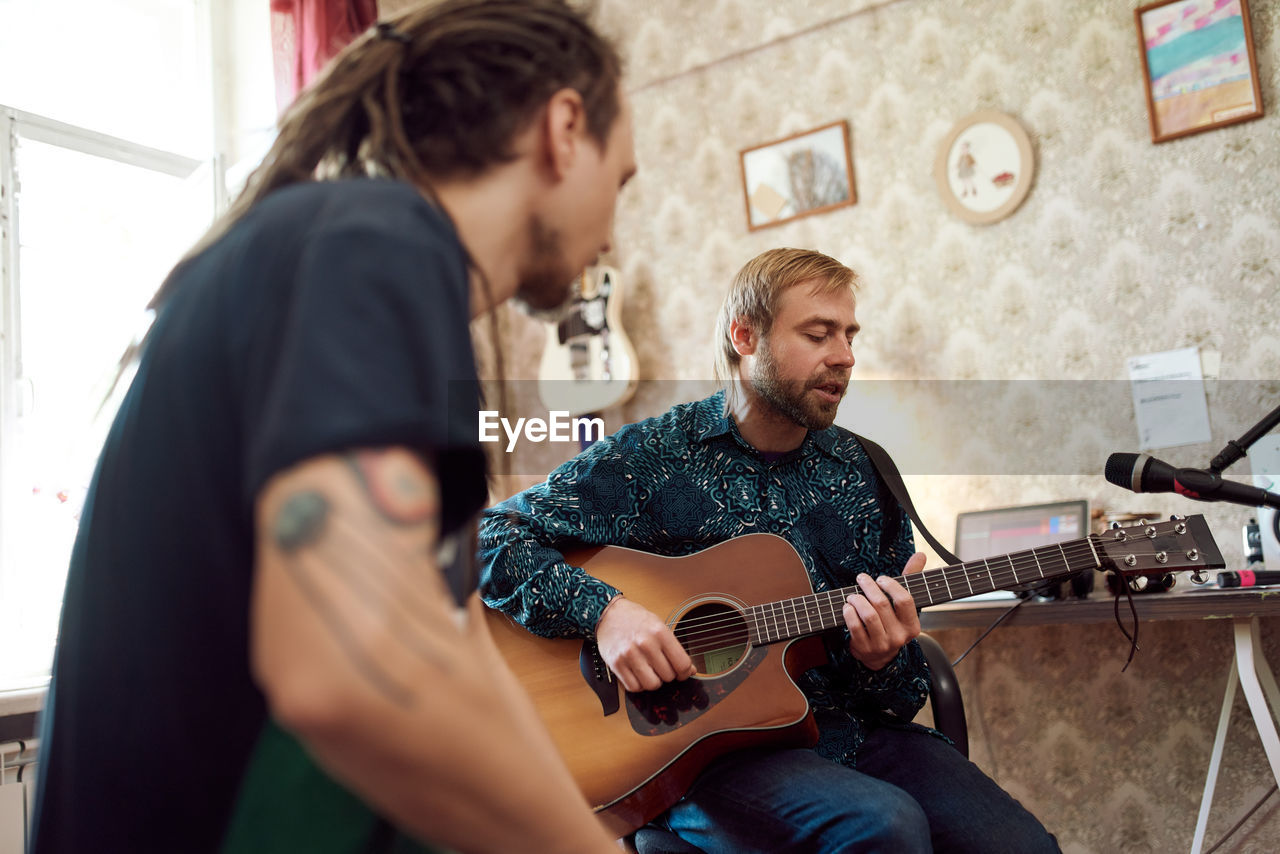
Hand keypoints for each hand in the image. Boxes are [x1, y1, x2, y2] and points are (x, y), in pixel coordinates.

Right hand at [594, 596, 695, 691]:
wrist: (609, 614)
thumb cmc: (637, 620)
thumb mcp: (659, 626)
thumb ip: (674, 648)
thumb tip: (690, 670)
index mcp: (660, 632)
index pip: (682, 663)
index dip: (685, 672)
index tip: (682, 673)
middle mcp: (645, 643)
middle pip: (668, 676)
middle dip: (667, 675)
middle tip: (661, 667)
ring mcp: (629, 654)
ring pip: (652, 684)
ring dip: (653, 681)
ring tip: (650, 671)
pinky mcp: (616, 664)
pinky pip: (634, 687)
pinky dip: (638, 685)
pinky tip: (638, 674)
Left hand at [842, 552, 925, 670]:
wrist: (880, 657)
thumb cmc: (892, 622)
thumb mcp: (902, 605)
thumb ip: (910, 578)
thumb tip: (921, 554)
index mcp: (912, 625)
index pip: (905, 600)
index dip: (891, 585)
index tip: (880, 579)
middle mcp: (899, 636)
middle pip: (882, 605)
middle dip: (869, 587)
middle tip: (861, 579)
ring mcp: (882, 644)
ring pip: (868, 615)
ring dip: (857, 599)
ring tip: (852, 594)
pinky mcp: (864, 648)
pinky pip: (854, 627)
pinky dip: (849, 613)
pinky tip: (847, 606)